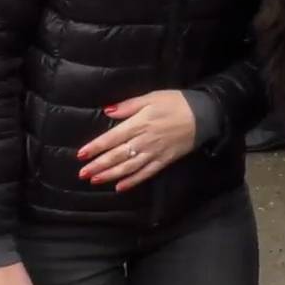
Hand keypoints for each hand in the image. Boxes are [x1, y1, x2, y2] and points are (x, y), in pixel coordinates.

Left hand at [76, 89, 198, 190]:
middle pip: (117, 155)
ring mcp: (155, 153)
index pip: (112, 138)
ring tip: (95, 181)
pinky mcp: (164, 161)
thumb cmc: (175, 102)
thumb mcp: (151, 97)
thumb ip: (128, 106)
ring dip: (111, 175)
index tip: (81, 155)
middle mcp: (145, 141)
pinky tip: (120, 187)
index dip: (96, 147)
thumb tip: (108, 111)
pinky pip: (146, 173)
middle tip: (82, 173)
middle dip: (99, 165)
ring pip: (129, 167)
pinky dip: (132, 181)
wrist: (203, 115)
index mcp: (140, 123)